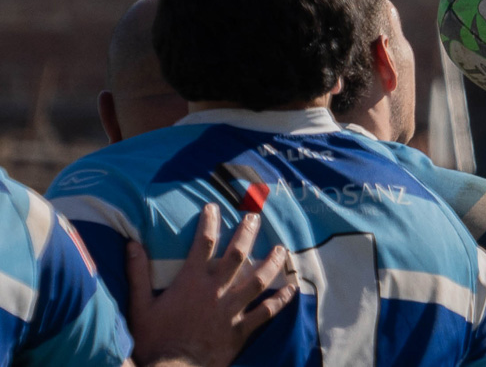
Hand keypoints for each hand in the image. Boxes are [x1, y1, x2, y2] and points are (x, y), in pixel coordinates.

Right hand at [127, 204, 296, 366]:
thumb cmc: (153, 340)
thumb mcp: (139, 306)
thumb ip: (137, 274)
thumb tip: (131, 244)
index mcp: (190, 282)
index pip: (202, 244)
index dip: (209, 223)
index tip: (214, 207)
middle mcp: (215, 291)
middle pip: (237, 255)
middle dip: (247, 234)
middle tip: (255, 217)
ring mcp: (231, 310)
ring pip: (258, 280)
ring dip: (271, 262)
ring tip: (281, 248)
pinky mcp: (240, 329)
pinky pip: (266, 312)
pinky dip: (280, 300)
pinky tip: (292, 288)